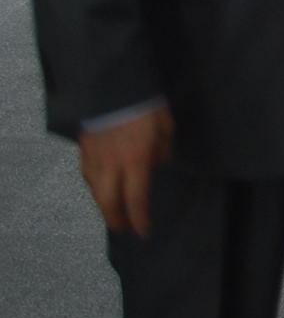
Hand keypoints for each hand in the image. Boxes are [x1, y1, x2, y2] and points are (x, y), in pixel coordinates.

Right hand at [78, 107, 173, 236]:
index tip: (143, 231)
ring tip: (113, 209)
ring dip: (103, 204)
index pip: (135, 200)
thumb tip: (157, 163)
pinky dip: (94, 186)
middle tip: (123, 227)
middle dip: (115, 219)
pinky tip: (101, 186)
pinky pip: (87, 175)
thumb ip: (163, 149)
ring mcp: (94, 157)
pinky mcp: (83, 149)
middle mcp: (112, 164)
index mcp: (135, 160)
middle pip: (108, 203)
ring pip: (94, 191)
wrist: (114, 86)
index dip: (138, 219)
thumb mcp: (165, 126)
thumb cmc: (144, 105)